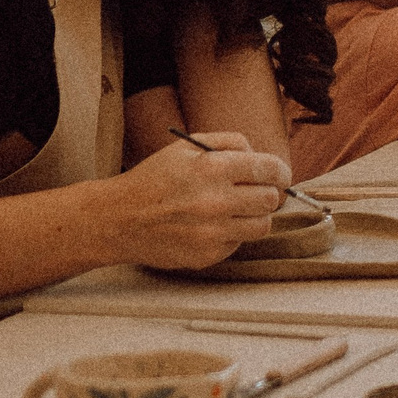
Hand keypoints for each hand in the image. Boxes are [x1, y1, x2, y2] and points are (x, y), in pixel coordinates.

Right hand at [109, 134, 285, 269]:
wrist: (117, 220)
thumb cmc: (154, 179)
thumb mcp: (186, 146)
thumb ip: (229, 142)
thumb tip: (260, 155)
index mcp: (212, 168)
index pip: (270, 169)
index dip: (280, 171)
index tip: (279, 175)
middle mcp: (215, 201)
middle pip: (272, 199)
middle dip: (267, 193)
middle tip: (254, 192)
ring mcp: (211, 232)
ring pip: (262, 225)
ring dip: (254, 216)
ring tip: (235, 210)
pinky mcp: (206, 255)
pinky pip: (238, 243)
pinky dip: (232, 234)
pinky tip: (211, 226)